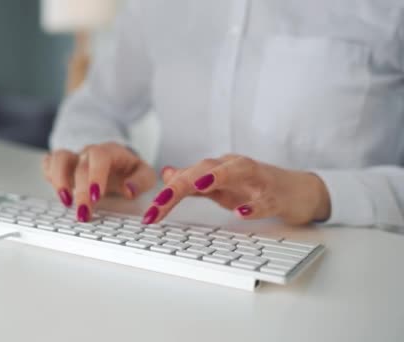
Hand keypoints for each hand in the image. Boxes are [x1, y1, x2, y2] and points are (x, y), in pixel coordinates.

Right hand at [43, 143, 156, 221]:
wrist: (117, 160)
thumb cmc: (128, 169)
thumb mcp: (144, 174)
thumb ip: (141, 181)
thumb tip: (130, 190)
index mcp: (109, 152)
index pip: (99, 157)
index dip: (95, 175)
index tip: (96, 196)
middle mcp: (89, 153)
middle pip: (79, 167)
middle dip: (80, 192)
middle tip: (83, 214)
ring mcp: (74, 158)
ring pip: (58, 159)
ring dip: (59, 180)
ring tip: (65, 202)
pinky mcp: (63, 165)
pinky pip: (49, 164)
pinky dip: (49, 176)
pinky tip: (59, 193)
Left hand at [143, 154, 330, 224]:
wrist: (298, 191)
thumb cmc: (255, 188)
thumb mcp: (221, 186)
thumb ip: (194, 181)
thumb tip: (166, 173)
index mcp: (219, 168)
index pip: (187, 177)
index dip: (166, 194)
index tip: (149, 215)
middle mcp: (235, 168)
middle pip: (205, 169)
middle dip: (180, 185)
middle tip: (160, 204)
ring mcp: (258, 179)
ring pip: (237, 170)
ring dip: (217, 176)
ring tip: (198, 186)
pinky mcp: (277, 194)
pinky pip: (266, 198)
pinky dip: (254, 205)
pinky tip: (243, 213)